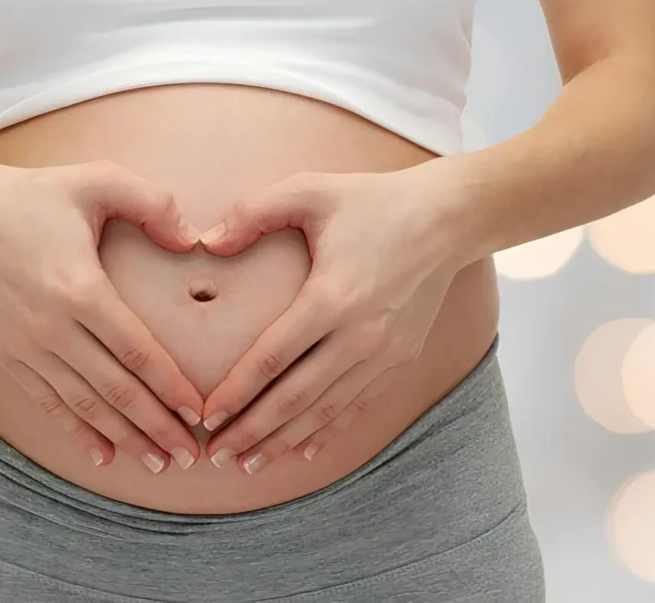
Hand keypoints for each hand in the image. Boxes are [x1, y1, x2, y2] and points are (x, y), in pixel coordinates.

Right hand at [0, 157, 205, 472]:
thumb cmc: (37, 195)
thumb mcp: (97, 179)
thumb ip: (152, 202)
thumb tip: (192, 239)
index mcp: (79, 288)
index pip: (137, 351)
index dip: (171, 387)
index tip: (200, 412)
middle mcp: (51, 327)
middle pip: (115, 390)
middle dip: (157, 427)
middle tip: (191, 455)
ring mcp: (26, 346)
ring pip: (84, 405)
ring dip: (124, 438)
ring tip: (159, 463)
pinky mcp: (7, 356)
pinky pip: (48, 403)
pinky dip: (77, 431)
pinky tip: (104, 455)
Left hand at [195, 163, 463, 473]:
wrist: (449, 219)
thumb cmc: (373, 200)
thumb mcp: (310, 190)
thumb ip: (253, 213)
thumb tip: (206, 242)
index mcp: (332, 298)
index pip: (272, 359)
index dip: (236, 392)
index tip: (206, 416)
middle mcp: (359, 336)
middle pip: (295, 398)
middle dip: (252, 431)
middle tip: (217, 456)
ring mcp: (384, 353)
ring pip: (325, 410)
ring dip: (284, 440)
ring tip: (249, 463)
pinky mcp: (401, 359)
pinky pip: (358, 406)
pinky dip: (327, 430)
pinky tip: (302, 449)